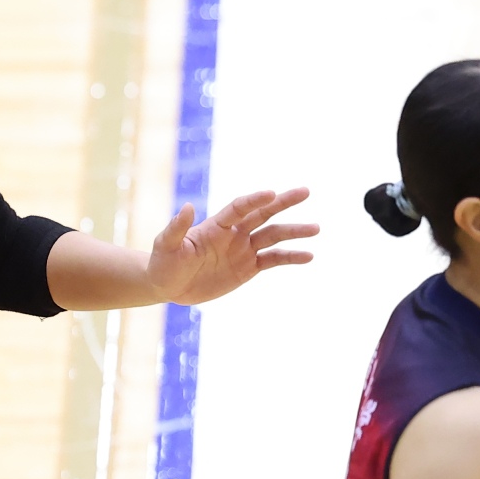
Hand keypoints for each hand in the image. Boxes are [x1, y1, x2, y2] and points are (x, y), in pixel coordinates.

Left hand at [147, 187, 316, 304]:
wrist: (169, 286)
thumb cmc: (163, 263)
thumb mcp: (166, 246)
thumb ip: (177, 227)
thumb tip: (188, 206)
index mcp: (215, 225)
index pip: (239, 208)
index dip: (254, 200)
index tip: (271, 193)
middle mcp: (233, 233)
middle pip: (263, 214)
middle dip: (283, 203)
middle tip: (305, 191)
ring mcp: (243, 249)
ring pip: (273, 236)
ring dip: (294, 232)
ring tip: (316, 228)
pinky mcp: (248, 267)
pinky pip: (273, 260)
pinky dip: (291, 257)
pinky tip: (308, 256)